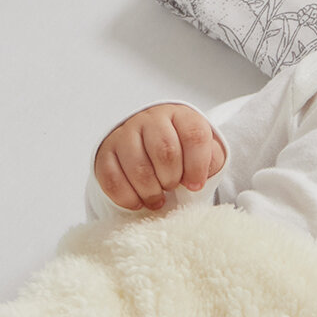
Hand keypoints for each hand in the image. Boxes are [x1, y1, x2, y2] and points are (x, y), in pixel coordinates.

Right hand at [94, 103, 225, 211]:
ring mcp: (125, 134)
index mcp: (180, 115)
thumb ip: (211, 162)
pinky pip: (113, 180)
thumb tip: (196, 181)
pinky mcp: (106, 152)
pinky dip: (129, 198)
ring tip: (157, 198)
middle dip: (172, 178)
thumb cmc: (182, 153)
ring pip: (138, 167)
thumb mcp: (204, 154)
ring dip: (151, 192)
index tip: (195, 185)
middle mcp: (151, 119)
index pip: (194, 135)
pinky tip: (139, 201)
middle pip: (165, 151)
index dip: (197, 166)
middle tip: (172, 187)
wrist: (148, 146)